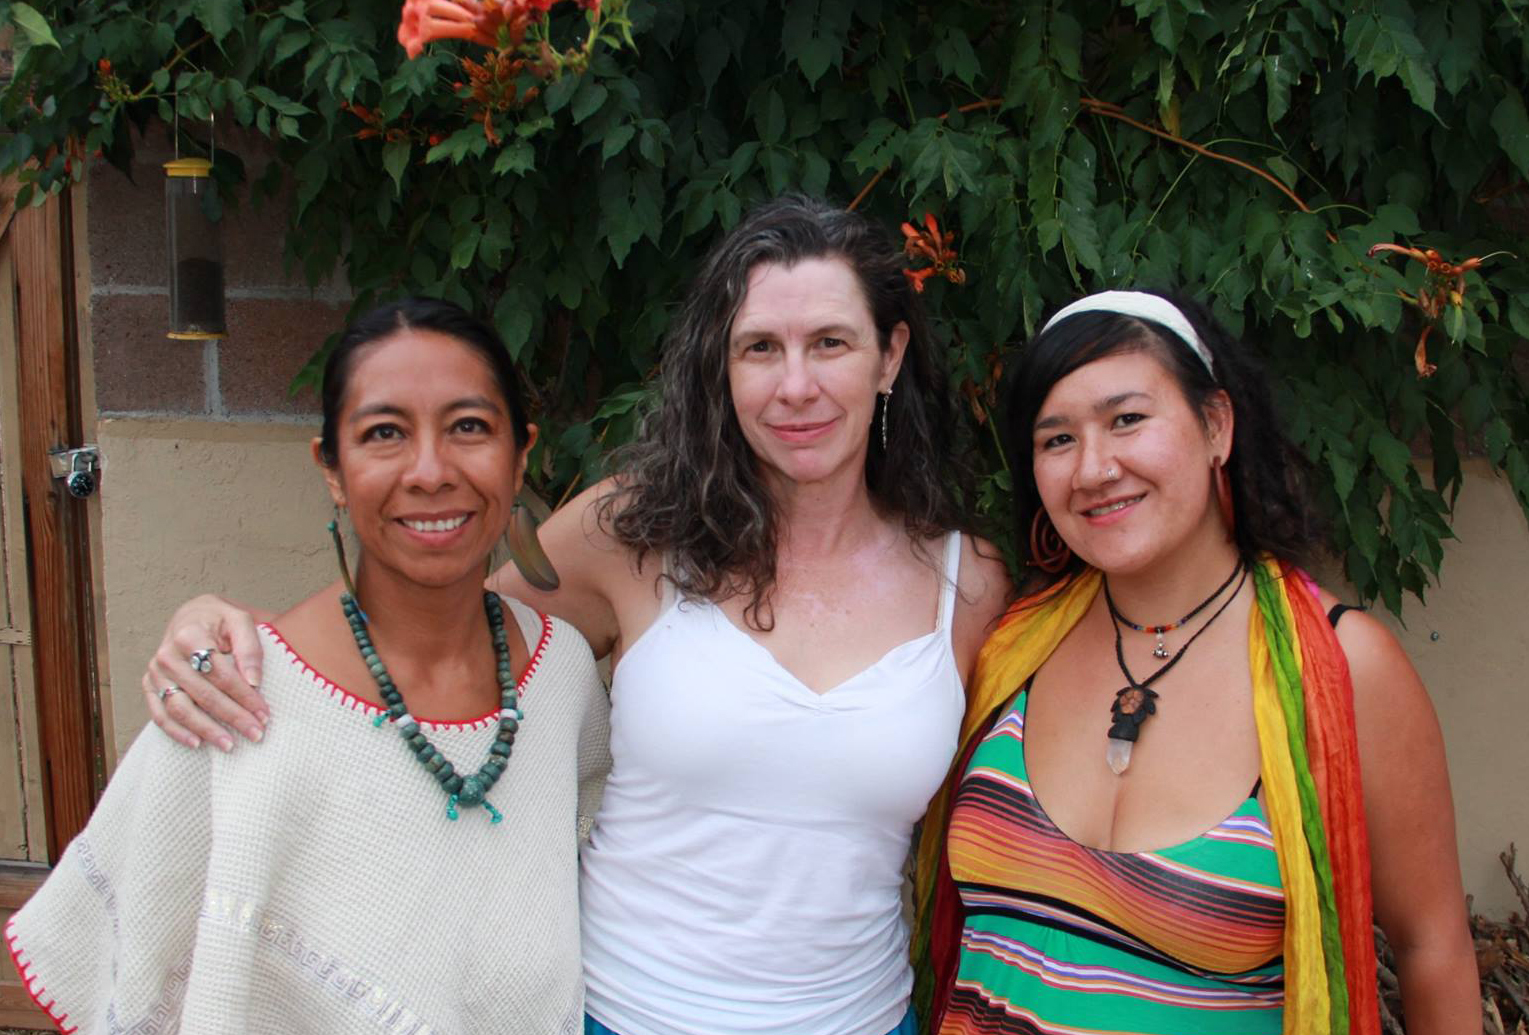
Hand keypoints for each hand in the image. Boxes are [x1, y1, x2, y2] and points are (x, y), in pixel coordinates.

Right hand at [141, 595, 269, 750]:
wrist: (192, 615)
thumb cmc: (220, 620)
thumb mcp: (240, 620)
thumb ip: (249, 647)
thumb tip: (254, 682)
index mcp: (189, 635)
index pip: (221, 673)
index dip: (244, 696)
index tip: (264, 714)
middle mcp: (167, 655)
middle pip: (203, 694)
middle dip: (232, 716)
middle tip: (255, 733)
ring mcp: (155, 672)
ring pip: (180, 708)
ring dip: (205, 729)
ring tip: (229, 745)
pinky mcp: (149, 684)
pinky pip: (159, 713)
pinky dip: (176, 731)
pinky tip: (196, 743)